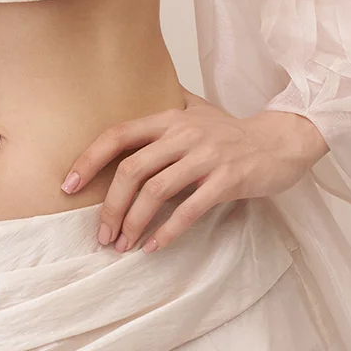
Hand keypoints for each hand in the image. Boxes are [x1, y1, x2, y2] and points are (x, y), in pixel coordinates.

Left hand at [60, 96, 328, 254]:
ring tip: (123, 246)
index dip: (89, 159)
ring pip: (156, 192)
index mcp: (170, 118)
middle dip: (111, 207)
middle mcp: (184, 134)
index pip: (118, 134)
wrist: (282, 140)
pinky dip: (167, 231)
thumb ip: (166, 107)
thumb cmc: (234, 131)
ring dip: (134, 224)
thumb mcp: (197, 111)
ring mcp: (207, 156)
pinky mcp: (227, 179)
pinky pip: (189, 209)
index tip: (68, 186)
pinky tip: (154, 247)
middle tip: (101, 235)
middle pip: (132, 170)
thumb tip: (132, 103)